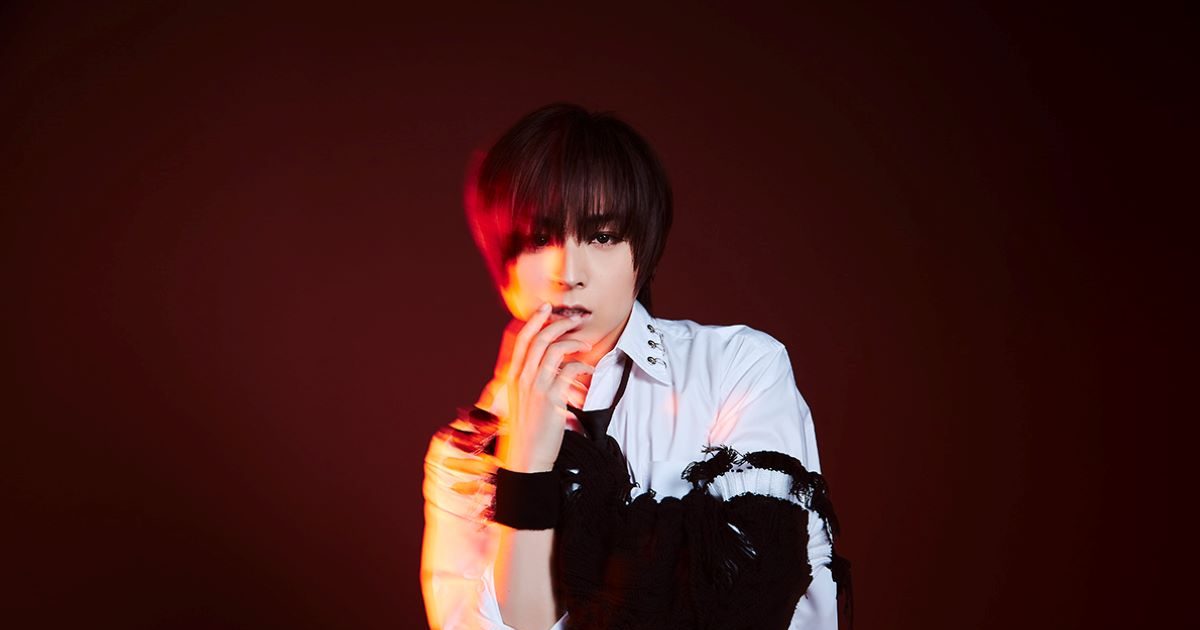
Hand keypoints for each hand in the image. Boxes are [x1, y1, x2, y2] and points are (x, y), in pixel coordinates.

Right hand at [495, 302, 592, 472]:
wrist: (527, 457)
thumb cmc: (529, 430)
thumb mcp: (524, 401)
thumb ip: (532, 381)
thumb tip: (551, 365)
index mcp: (514, 377)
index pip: (522, 340)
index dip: (534, 320)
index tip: (546, 307)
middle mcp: (522, 378)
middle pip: (539, 338)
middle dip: (559, 323)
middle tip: (575, 318)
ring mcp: (536, 387)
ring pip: (554, 350)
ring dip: (574, 341)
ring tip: (586, 344)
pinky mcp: (551, 398)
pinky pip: (569, 370)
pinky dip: (581, 365)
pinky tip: (588, 369)